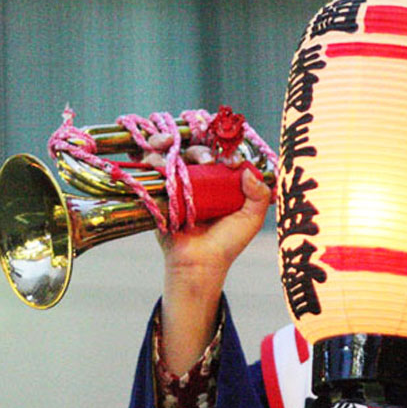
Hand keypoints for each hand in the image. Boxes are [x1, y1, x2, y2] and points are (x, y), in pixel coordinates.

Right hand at [145, 133, 271, 373]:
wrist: (200, 264)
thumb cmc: (227, 243)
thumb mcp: (251, 218)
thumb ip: (259, 194)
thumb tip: (248, 169)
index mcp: (218, 179)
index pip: (216, 151)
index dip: (220, 147)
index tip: (228, 159)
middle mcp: (195, 177)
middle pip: (190, 147)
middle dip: (196, 147)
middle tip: (205, 160)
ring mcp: (174, 183)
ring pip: (167, 152)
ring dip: (165, 144)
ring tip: (170, 148)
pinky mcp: (156, 192)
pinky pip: (148, 168)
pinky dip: (147, 155)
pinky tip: (152, 155)